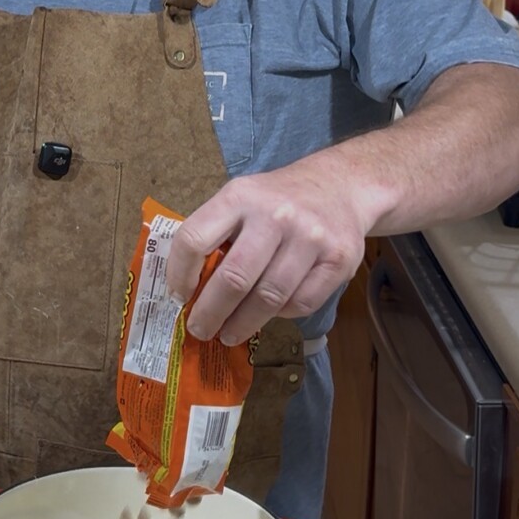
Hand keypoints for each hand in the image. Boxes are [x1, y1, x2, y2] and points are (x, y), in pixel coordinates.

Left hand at [165, 159, 370, 346]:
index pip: (195, 239)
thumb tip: (189, 289)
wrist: (339, 184)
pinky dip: (281, 314)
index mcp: (240, 196)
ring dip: (243, 324)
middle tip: (200, 330)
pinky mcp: (338, 259)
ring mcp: (311, 237)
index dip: (179, 274)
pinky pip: (301, 303)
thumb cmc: (278, 199)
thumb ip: (216, 234)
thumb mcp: (241, 199)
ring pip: (268, 298)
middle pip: (234, 278)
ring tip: (229, 334)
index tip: (179, 296)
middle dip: (210, 313)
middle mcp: (276, 215)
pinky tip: (270, 313)